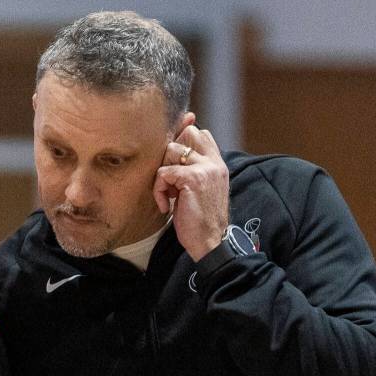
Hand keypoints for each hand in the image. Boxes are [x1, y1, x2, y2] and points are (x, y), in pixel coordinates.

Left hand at [152, 126, 229, 260]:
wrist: (211, 242)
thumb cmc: (200, 221)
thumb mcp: (200, 190)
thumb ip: (192, 171)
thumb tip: (173, 154)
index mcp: (217, 164)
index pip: (201, 134)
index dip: (182, 140)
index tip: (172, 164)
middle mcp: (214, 162)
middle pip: (188, 133)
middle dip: (170, 153)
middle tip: (169, 179)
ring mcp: (205, 168)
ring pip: (171, 150)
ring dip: (163, 174)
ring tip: (169, 195)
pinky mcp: (192, 178)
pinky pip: (163, 172)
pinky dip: (158, 190)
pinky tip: (166, 206)